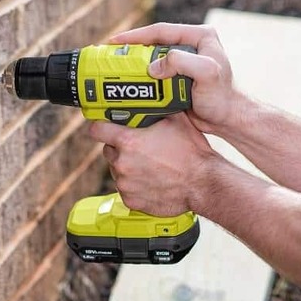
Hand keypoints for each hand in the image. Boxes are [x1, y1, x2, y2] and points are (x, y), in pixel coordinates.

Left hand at [88, 113, 217, 216]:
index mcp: (128, 141)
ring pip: (117, 170)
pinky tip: (151, 180)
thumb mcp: (176, 120)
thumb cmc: (192, 153)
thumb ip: (155, 109)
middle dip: (120, 148)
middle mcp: (122, 163)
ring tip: (150, 165)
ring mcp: (125, 183)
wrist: (203, 184)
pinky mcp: (130, 200)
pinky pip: (126, 189)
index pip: (96, 130)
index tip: (104, 127)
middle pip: (109, 150)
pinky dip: (135, 185)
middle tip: (139, 148)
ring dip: (128, 167)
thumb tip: (150, 99)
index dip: (100, 126)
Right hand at [109, 23, 246, 133]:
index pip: (161, 30)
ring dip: (134, 64)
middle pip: (154, 43)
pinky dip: (141, 78)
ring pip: (152, 58)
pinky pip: (155, 74)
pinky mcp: (179, 78)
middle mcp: (191, 45)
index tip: (115, 41)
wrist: (227, 119)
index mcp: (199, 35)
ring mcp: (184, 62)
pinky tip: (129, 84)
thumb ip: (182, 63)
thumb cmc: (222, 96)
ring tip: (115, 69)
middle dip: (131, 49)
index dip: (136, 36)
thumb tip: (154, 67)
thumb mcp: (206, 73)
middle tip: (110, 55)